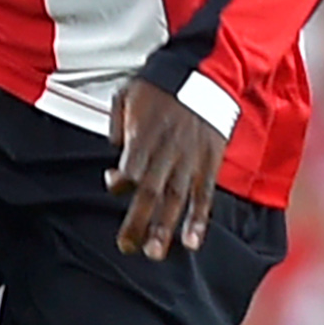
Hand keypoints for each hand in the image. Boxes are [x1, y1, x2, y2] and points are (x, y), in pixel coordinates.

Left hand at [107, 77, 227, 259]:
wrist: (204, 71)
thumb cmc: (160, 85)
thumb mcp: (127, 94)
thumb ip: (118, 124)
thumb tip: (115, 150)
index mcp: (146, 135)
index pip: (131, 166)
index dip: (121, 180)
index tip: (114, 183)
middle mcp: (168, 152)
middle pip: (151, 191)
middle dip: (138, 221)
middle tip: (127, 247)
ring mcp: (191, 160)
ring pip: (177, 199)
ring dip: (166, 228)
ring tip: (156, 253)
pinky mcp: (210, 162)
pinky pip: (204, 195)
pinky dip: (198, 219)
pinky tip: (192, 242)